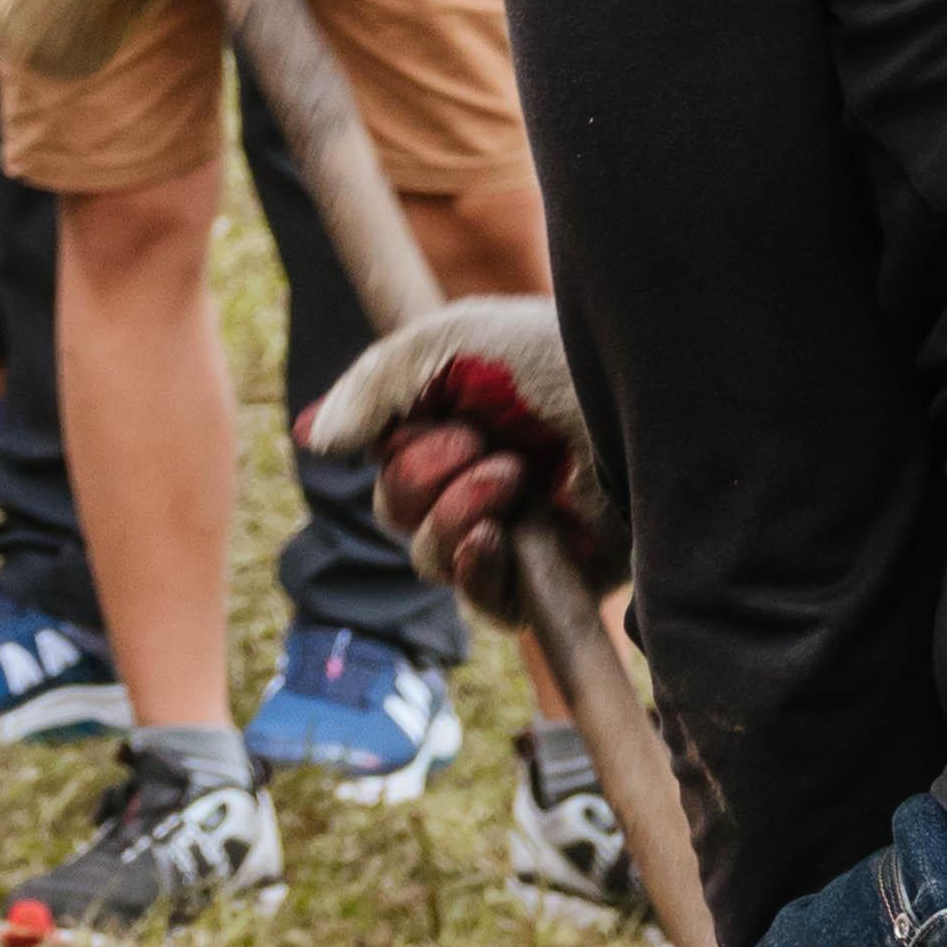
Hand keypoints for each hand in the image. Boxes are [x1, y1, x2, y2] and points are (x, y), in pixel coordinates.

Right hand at [297, 295, 618, 617]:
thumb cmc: (548, 356)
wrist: (632, 397)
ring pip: (430, 559)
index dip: (393, 445)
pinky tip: (494, 535)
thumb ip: (372, 388)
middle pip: (394, 512)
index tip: (432, 413)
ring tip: (510, 475)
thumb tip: (313, 440)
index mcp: (448, 425)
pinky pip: (485, 602)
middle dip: (421, 477)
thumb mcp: (445, 344)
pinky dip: (476, 568)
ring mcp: (511, 530)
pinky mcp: (549, 576)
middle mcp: (474, 479)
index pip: (382, 461)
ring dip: (453, 514)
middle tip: (479, 441)